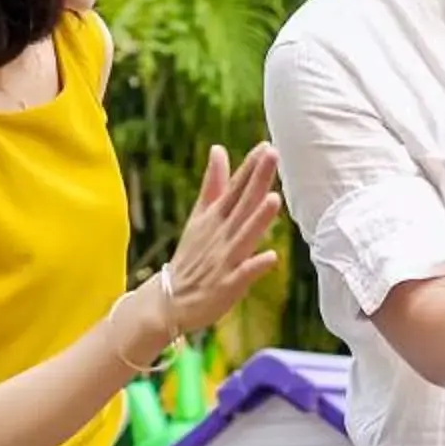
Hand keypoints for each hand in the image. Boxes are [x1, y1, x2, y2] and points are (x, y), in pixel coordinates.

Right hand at [124, 143, 281, 348]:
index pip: (234, 188)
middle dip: (257, 180)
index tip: (266, 146)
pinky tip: (271, 256)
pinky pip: (243, 275)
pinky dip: (255, 266)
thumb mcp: (200, 216)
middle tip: (272, 155)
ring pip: (244, 236)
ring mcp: (224, 259)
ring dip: (258, 219)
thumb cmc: (192, 255)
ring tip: (274, 199)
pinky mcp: (228, 285)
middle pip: (242, 204)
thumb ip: (213, 184)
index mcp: (215, 217)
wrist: (170, 299)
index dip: (250, 167)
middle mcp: (221, 234)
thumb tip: (219, 149)